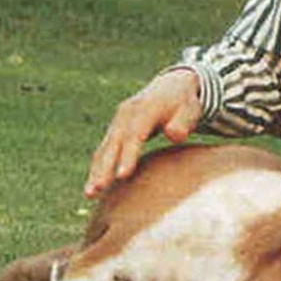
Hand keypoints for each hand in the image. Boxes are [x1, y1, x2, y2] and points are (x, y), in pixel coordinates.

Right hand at [84, 69, 202, 197]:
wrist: (170, 87)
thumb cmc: (183, 104)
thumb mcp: (190, 110)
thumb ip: (183, 123)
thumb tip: (174, 134)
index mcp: (144, 109)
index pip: (134, 135)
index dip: (128, 155)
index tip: (122, 176)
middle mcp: (125, 114)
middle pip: (113, 144)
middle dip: (104, 168)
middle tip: (96, 189)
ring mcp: (118, 122)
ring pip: (104, 149)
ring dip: (96, 171)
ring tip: (89, 194)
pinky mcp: (115, 130)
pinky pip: (104, 150)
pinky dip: (98, 167)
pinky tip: (94, 187)